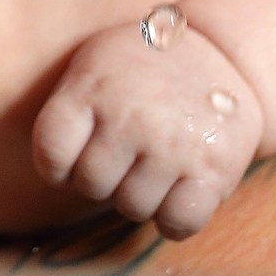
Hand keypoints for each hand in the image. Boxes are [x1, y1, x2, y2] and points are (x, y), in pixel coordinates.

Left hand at [33, 18, 260, 239]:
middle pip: (91, 185)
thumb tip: (53, 172)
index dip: (58, 165)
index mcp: (93, 88)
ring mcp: (172, 144)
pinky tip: (177, 192)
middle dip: (104, 178)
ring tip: (155, 164)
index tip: (76, 155)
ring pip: (133, 207)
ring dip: (141, 195)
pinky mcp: (212, 169)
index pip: (51, 152)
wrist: (224, 53)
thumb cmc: (144, 67)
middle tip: (126, 156)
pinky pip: (178, 222)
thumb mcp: (96, 62)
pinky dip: (175, 219)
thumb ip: (69, 108)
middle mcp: (130, 116)